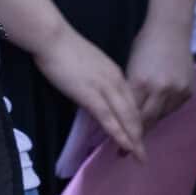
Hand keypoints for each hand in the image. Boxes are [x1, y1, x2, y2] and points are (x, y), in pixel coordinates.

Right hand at [34, 24, 146, 160]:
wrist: (52, 37)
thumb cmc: (63, 47)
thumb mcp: (88, 62)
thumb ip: (96, 76)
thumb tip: (94, 90)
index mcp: (115, 73)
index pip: (131, 101)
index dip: (135, 120)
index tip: (137, 135)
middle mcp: (116, 82)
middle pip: (134, 112)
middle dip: (140, 135)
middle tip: (143, 154)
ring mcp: (105, 88)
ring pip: (126, 118)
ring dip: (134, 139)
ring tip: (139, 156)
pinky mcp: (90, 95)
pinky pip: (109, 118)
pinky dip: (118, 134)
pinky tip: (125, 145)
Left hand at [124, 25, 195, 129]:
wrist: (170, 32)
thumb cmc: (144, 47)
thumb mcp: (130, 69)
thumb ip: (129, 90)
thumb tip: (122, 111)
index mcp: (140, 82)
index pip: (129, 113)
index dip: (122, 127)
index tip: (117, 139)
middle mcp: (161, 89)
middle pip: (147, 119)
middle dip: (137, 133)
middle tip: (128, 147)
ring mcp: (177, 91)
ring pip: (162, 116)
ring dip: (151, 122)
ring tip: (140, 132)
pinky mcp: (189, 91)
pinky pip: (174, 108)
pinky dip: (165, 112)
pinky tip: (157, 114)